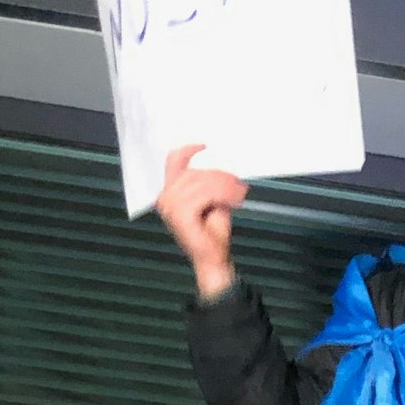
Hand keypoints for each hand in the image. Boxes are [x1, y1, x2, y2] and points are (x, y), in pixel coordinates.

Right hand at [156, 143, 248, 300]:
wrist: (213, 258)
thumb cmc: (212, 232)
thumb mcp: (213, 198)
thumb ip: (210, 180)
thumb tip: (221, 161)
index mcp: (170, 191)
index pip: (174, 160)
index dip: (190, 149)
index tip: (207, 146)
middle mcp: (166, 197)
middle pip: (194, 170)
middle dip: (220, 175)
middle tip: (237, 183)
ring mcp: (170, 207)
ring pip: (202, 181)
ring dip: (225, 186)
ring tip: (238, 193)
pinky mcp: (180, 215)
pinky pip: (204, 194)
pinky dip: (222, 195)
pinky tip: (233, 201)